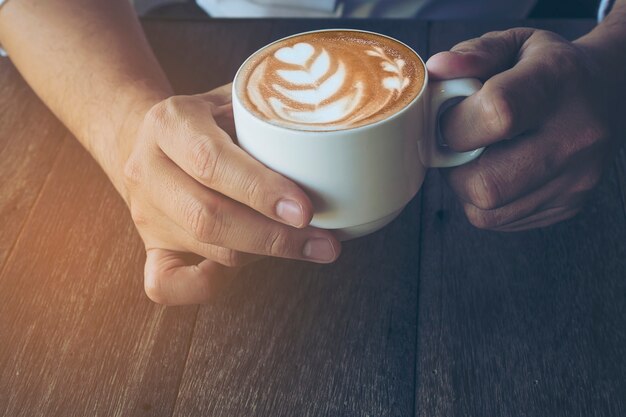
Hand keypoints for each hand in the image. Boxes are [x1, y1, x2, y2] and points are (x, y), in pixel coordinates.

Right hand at [121, 84, 340, 304]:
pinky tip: (241, 270)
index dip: (260, 191)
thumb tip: (332, 153)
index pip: (210, 162)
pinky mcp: (151, 245)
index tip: (305, 210)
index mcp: (169, 123)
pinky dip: (204, 286)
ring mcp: (145, 212)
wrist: (151, 136)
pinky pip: (166, 284)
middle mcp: (148, 169)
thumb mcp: (235, 101)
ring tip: (310, 247)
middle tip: (323, 242)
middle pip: (207, 216)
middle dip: (273, 235)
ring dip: (264, 254)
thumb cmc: (209, 120)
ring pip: (206, 248)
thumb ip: (271, 120)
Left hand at [426, 28, 620, 230]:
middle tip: (461, 143)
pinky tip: (498, 171)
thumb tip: (438, 70)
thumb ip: (472, 54)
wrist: (604, 91)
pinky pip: (501, 221)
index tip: (450, 116)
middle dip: (455, 168)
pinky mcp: (568, 206)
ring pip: (488, 210)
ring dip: (467, 187)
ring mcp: (576, 179)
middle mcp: (575, 136)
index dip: (456, 123)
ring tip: (480, 156)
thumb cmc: (548, 69)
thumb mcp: (512, 45)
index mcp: (558, 83)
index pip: (496, 114)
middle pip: (487, 183)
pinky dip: (485, 201)